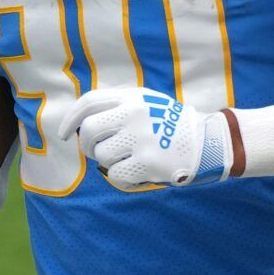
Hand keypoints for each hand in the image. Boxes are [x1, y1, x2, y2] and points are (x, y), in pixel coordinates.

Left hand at [51, 86, 231, 187]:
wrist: (209, 142)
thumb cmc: (170, 125)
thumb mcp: (147, 103)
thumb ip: (117, 107)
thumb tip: (79, 124)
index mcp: (133, 97)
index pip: (89, 102)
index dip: (70, 119)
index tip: (64, 135)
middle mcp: (135, 114)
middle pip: (88, 130)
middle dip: (86, 145)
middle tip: (96, 152)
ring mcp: (141, 137)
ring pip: (100, 155)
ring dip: (107, 161)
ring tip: (127, 159)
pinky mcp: (148, 162)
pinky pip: (115, 174)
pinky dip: (122, 177)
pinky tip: (137, 172)